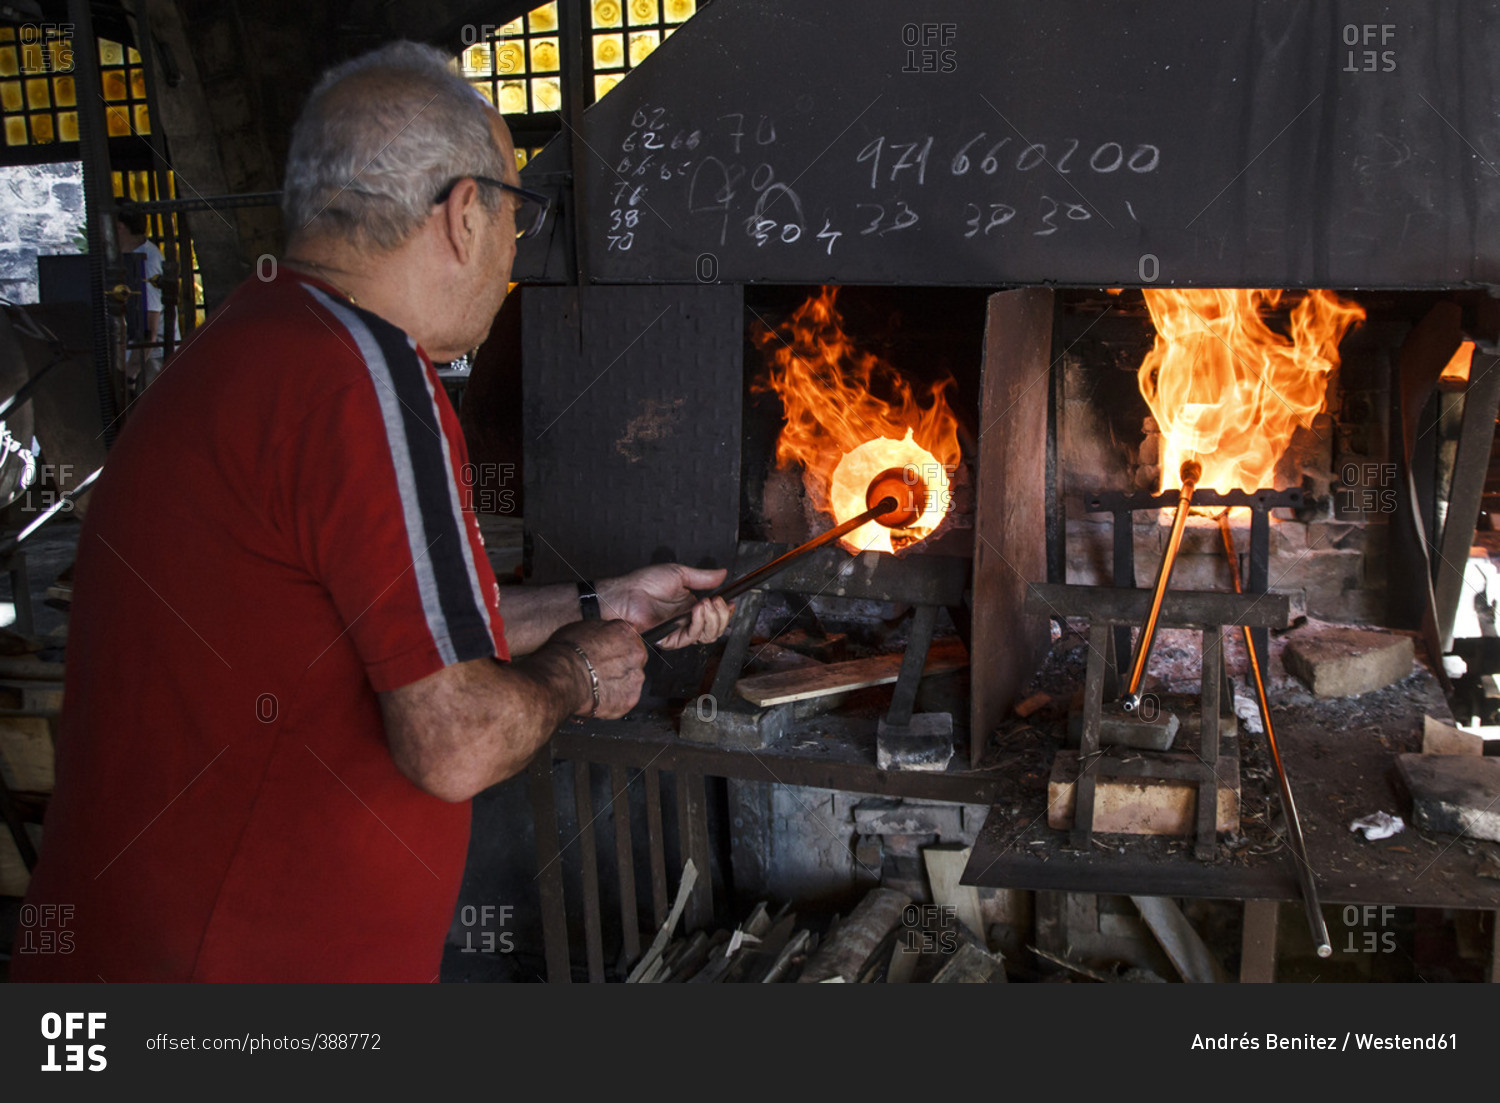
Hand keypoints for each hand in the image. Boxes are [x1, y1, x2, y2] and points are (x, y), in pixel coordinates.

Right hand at [549, 619, 646, 718]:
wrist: (564, 678)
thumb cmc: (568, 653)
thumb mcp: (584, 626)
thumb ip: (604, 630)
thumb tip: (609, 631)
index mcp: (626, 632)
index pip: (630, 637)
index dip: (618, 646)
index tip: (610, 652)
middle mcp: (636, 654)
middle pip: (634, 660)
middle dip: (620, 665)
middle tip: (601, 670)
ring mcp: (635, 677)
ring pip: (631, 680)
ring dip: (618, 682)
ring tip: (597, 684)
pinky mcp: (630, 699)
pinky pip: (625, 699)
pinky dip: (614, 700)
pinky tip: (599, 696)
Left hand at [600, 564, 733, 648]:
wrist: (627, 592)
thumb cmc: (645, 583)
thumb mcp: (679, 574)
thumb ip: (703, 577)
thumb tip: (722, 573)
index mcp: (690, 607)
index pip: (715, 616)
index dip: (727, 611)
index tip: (732, 601)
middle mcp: (687, 621)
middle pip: (716, 628)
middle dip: (723, 615)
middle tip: (718, 601)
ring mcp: (680, 631)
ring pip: (708, 636)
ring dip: (713, 619)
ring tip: (707, 603)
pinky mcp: (671, 639)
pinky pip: (692, 637)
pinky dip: (699, 622)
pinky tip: (697, 609)